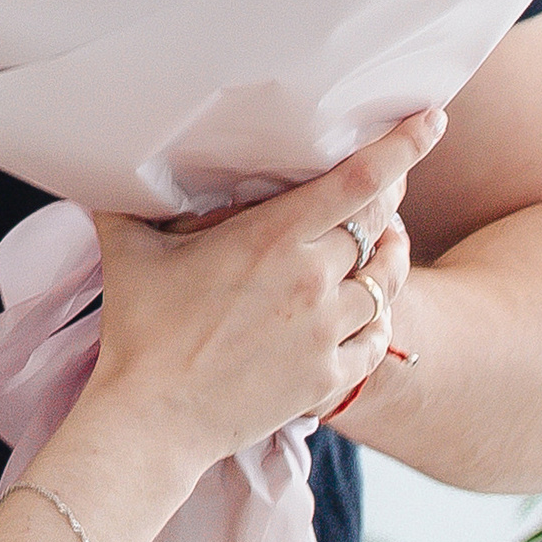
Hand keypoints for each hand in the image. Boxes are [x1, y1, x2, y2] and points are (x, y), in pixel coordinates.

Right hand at [86, 114, 444, 488]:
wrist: (152, 421)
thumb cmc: (139, 331)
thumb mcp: (131, 249)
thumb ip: (130, 201)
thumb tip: (110, 169)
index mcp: (274, 238)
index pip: (360, 181)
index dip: (403, 146)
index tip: (431, 120)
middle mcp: (313, 280)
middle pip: (378, 226)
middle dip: (388, 204)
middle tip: (385, 192)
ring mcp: (326, 333)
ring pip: (386, 282)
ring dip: (389, 259)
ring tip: (382, 248)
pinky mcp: (329, 378)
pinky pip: (379, 339)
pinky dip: (378, 320)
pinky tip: (365, 313)